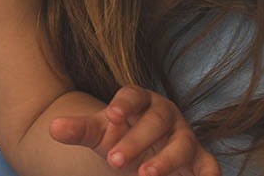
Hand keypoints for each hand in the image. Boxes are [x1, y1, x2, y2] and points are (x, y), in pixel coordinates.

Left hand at [48, 84, 218, 175]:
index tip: (111, 116)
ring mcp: (185, 137)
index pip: (134, 95)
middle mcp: (166, 115)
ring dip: (165, 160)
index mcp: (141, 101)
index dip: (124, 104)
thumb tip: (54, 127)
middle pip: (156, 122)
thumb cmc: (121, 136)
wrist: (144, 150)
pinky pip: (209, 166)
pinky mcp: (200, 160)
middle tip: (114, 160)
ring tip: (144, 175)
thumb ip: (78, 129)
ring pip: (182, 144)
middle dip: (136, 141)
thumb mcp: (99, 134)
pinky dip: (207, 175)